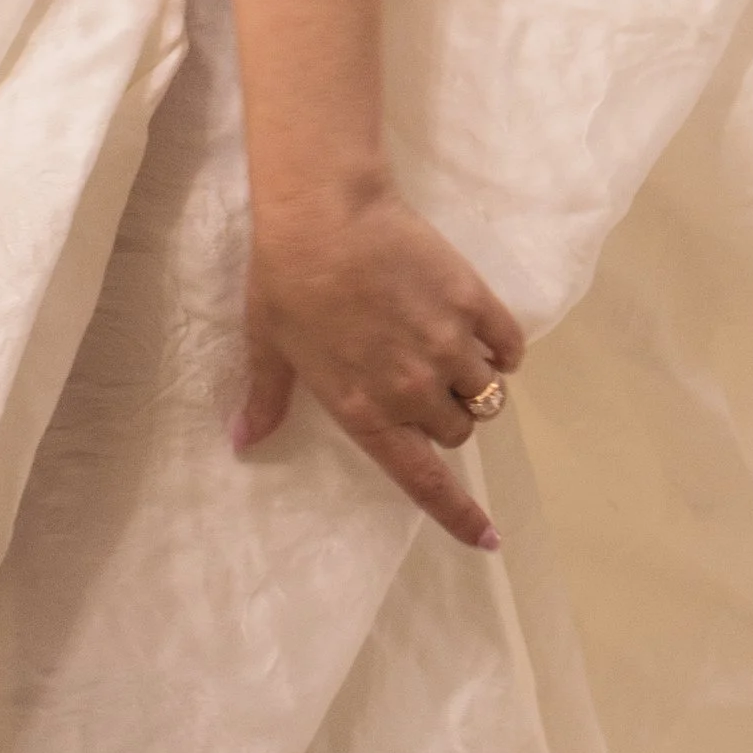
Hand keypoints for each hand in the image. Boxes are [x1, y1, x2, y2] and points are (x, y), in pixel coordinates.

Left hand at [234, 180, 525, 550]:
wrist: (324, 213)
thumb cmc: (285, 282)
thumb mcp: (268, 348)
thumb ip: (266, 400)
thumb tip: (244, 441)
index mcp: (366, 413)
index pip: (424, 480)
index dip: (459, 514)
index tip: (489, 538)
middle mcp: (413, 391)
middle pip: (457, 431)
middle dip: (446, 419)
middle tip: (424, 387)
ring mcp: (448, 345)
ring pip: (484, 393)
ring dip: (474, 385)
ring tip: (455, 358)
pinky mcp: (472, 301)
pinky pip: (508, 346)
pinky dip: (502, 349)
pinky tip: (484, 335)